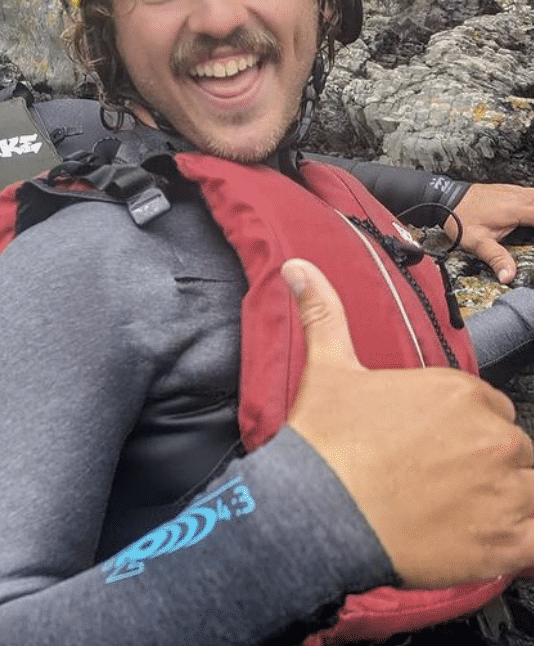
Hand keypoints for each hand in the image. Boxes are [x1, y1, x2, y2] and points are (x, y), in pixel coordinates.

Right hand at [283, 257, 533, 586]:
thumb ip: (325, 314)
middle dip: (484, 464)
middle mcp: (492, 435)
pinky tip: (497, 536)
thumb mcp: (327, 369)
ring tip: (459, 513)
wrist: (317, 512)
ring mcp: (505, 490)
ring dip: (505, 500)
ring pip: (530, 490)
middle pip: (513, 449)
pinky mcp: (508, 541)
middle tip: (437, 483)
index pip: (490, 409)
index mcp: (458, 391)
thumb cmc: (325, 443)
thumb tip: (298, 267)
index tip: (431, 447)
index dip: (462, 428)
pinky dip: (525, 537)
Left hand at [450, 182, 533, 284]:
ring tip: (533, 226)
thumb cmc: (459, 218)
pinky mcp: (511, 190)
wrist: (443, 197)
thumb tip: (508, 277)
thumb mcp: (476, 242)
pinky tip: (532, 210)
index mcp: (516, 209)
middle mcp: (519, 196)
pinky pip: (533, 193)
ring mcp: (516, 191)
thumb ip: (496, 258)